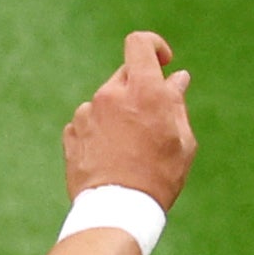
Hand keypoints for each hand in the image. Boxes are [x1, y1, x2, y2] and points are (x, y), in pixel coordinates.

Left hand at [61, 30, 192, 206]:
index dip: (153, 45)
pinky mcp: (71, 134)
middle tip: (151, 124)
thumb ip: (176, 103)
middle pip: (125, 76)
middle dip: (139, 91)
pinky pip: (88, 124)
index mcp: (143, 90)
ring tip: (128, 151)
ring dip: (118, 116)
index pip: (139, 43)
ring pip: (106, 103)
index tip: (162, 61)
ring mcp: (86, 113)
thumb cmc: (158, 177)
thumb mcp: (182, 141)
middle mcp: (110, 94)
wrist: (117, 211)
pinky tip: (109, 159)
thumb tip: (176, 78)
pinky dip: (99, 133)